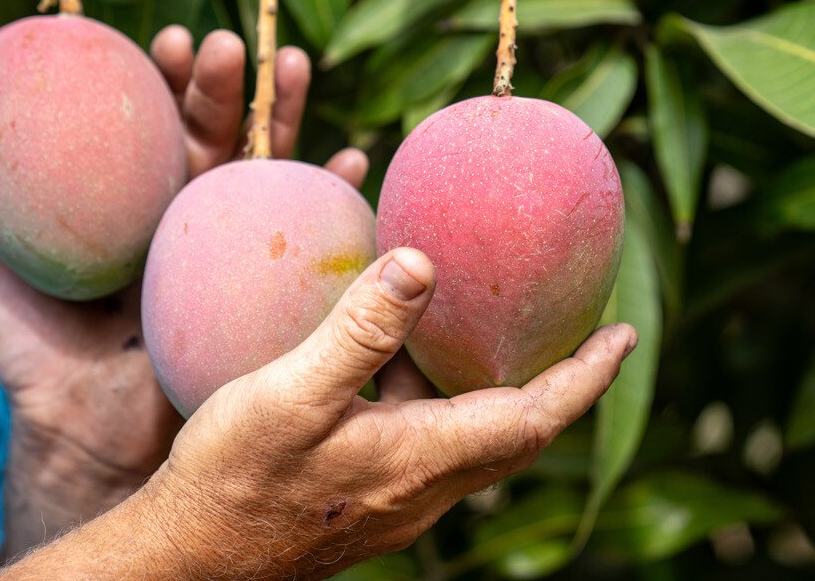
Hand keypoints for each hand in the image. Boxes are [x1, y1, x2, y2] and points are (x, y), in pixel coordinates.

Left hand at [0, 26, 366, 550]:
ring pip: (268, 171)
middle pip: (217, 136)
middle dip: (227, 86)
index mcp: (137, 207)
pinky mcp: (266, 295)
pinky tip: (350, 162)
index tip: (170, 38)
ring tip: (294, 65)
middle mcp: (190, 221)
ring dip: (287, 116)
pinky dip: (335, 200)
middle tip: (230, 47)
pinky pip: (310, 244)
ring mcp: (233, 254)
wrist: (87, 440)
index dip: (167, 81)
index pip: (158, 127)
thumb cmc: (44, 361)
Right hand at [132, 249, 636, 580]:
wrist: (187, 561)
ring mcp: (397, 500)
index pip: (534, 418)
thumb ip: (360, 330)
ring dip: (507, 393)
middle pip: (518, 434)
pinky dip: (451, 403)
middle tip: (586, 333)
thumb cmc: (235, 481)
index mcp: (422, 459)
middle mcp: (424, 489)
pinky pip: (435, 446)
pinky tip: (413, 369)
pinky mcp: (367, 500)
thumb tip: (423, 262)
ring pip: (476, 442)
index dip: (586, 377)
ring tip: (510, 339)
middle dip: (562, 384)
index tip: (627, 334)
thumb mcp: (291, 395)